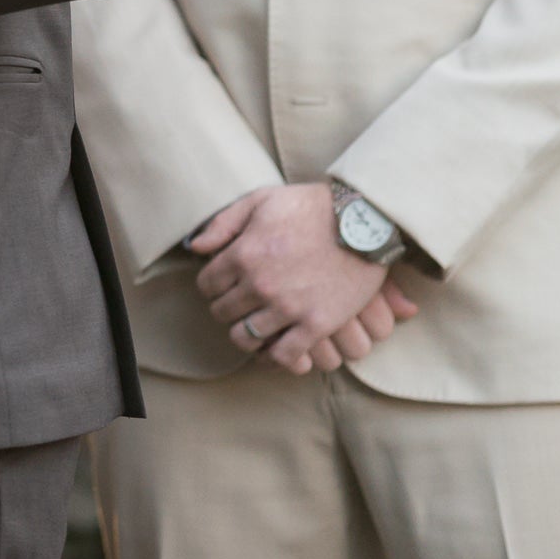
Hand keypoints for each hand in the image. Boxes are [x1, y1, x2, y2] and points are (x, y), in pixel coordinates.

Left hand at [193, 184, 397, 374]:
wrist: (363, 221)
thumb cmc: (311, 207)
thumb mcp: (262, 200)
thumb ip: (224, 223)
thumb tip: (196, 247)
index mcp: (243, 254)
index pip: (207, 284)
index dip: (211, 285)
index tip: (221, 285)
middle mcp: (260, 285)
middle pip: (222, 312)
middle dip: (226, 308)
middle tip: (238, 305)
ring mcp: (288, 307)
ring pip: (246, 338)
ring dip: (245, 334)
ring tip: (253, 327)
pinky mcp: (317, 324)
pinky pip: (284, 356)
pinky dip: (274, 358)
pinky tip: (274, 350)